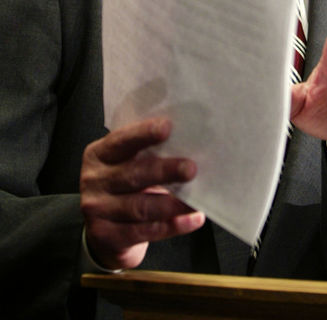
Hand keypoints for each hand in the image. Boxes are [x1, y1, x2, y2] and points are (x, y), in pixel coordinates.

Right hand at [80, 116, 204, 270]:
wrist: (102, 229)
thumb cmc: (123, 184)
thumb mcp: (125, 161)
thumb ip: (147, 150)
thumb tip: (189, 140)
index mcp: (99, 154)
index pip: (121, 141)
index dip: (143, 133)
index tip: (167, 127)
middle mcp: (94, 180)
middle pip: (133, 175)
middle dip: (164, 171)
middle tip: (190, 169)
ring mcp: (98, 210)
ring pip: (140, 207)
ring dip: (172, 204)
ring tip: (197, 201)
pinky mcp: (107, 236)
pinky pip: (145, 232)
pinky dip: (173, 225)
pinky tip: (193, 219)